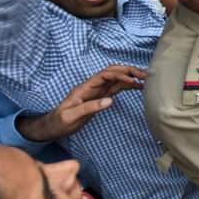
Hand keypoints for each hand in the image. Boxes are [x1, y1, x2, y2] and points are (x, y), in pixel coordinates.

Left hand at [17, 65, 144, 141]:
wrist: (53, 127)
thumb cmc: (59, 122)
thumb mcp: (71, 116)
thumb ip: (89, 108)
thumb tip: (110, 101)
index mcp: (84, 88)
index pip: (104, 75)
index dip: (118, 74)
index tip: (132, 80)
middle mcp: (92, 87)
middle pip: (112, 72)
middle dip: (128, 71)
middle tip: (144, 75)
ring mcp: (96, 92)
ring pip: (116, 79)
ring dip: (130, 77)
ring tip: (145, 79)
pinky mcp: (100, 98)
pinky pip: (115, 88)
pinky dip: (127, 86)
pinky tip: (137, 87)